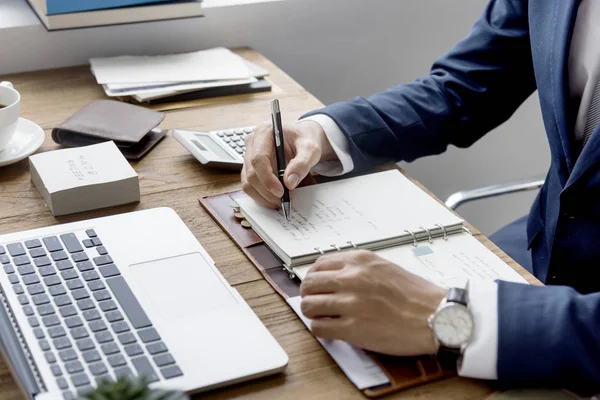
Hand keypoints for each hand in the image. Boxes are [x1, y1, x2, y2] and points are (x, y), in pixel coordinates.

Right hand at [241, 120, 334, 207]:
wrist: (302, 140)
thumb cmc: (304, 140)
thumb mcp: (310, 149)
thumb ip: (301, 164)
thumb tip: (289, 182)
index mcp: (264, 132)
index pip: (258, 158)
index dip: (267, 178)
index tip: (281, 191)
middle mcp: (252, 143)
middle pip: (251, 172)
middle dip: (267, 191)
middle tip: (285, 200)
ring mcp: (248, 156)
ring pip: (248, 182)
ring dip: (263, 196)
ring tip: (281, 201)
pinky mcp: (249, 168)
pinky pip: (250, 186)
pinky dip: (261, 196)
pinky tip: (275, 199)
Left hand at [300, 250, 445, 355]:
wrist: (437, 317)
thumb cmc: (417, 296)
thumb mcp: (385, 268)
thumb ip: (358, 269)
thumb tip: (334, 277)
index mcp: (360, 261)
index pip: (318, 264)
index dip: (314, 277)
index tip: (316, 285)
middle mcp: (351, 278)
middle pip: (308, 284)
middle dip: (309, 294)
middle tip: (316, 302)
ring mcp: (350, 303)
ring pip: (308, 306)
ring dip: (312, 313)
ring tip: (322, 317)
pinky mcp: (352, 328)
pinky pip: (319, 328)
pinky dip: (321, 330)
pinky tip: (331, 331)